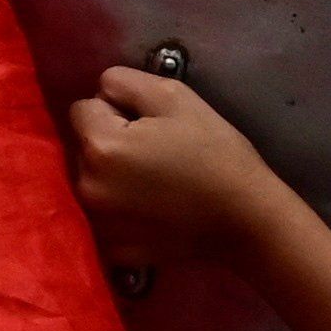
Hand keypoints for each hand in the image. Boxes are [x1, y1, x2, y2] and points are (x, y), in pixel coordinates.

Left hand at [67, 60, 292, 269]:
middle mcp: (87, 185)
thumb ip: (124, 82)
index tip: (148, 124)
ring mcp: (99, 221)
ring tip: (156, 182)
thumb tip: (100, 90)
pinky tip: (154, 209)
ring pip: (91, 181)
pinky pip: (105, 216)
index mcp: (100, 146)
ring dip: (112, 176)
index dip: (114, 109)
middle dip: (109, 143)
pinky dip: (122, 210)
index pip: (82, 108)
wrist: (249, 220)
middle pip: (83, 147)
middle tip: (155, 152)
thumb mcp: (174, 97)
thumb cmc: (216, 154)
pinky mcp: (114, 248)